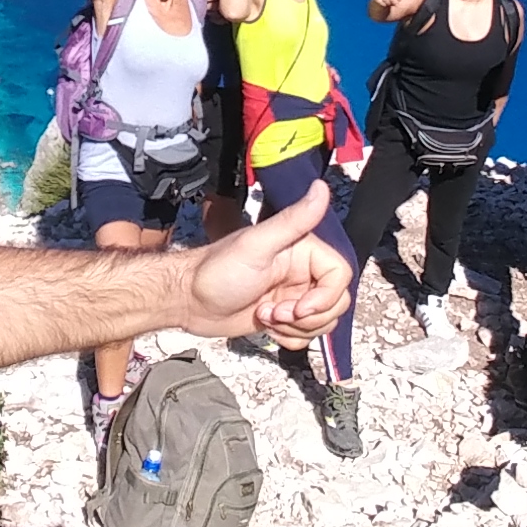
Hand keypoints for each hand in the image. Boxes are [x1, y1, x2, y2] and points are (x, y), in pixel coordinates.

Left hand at [182, 183, 352, 347]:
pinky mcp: (283, 317)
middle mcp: (302, 272)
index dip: (324, 297)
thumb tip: (320, 188)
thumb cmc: (215, 271)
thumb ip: (293, 220)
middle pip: (336, 302)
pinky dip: (290, 338)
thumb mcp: (257, 245)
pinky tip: (268, 328)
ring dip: (297, 328)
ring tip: (268, 316)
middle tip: (276, 312)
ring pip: (323, 321)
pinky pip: (306, 334)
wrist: (187, 301)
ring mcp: (293, 295)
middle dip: (309, 316)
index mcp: (302, 249)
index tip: (299, 307)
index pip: (339, 275)